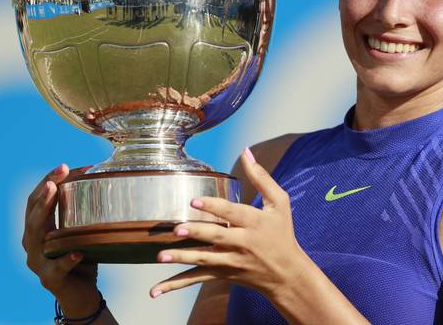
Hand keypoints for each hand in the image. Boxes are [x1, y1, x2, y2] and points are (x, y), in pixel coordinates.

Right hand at [23, 164, 99, 314]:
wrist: (80, 294)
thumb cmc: (82, 257)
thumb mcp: (79, 231)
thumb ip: (82, 212)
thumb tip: (102, 179)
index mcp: (37, 230)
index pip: (36, 200)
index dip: (47, 181)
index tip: (63, 166)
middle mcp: (32, 243)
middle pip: (33, 212)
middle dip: (45, 188)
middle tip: (60, 171)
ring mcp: (38, 262)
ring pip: (36, 234)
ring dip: (44, 211)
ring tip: (54, 193)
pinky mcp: (50, 279)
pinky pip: (58, 267)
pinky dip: (67, 259)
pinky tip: (77, 253)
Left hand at [149, 148, 310, 298]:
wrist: (287, 274)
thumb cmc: (282, 233)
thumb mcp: (279, 203)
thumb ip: (262, 177)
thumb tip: (246, 151)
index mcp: (255, 223)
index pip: (232, 213)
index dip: (214, 207)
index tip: (194, 201)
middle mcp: (244, 243)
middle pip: (217, 237)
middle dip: (197, 233)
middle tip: (178, 228)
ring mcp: (232, 261)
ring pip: (205, 260)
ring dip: (183, 258)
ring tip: (162, 255)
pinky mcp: (224, 274)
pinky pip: (197, 280)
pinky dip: (176, 285)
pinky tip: (155, 290)